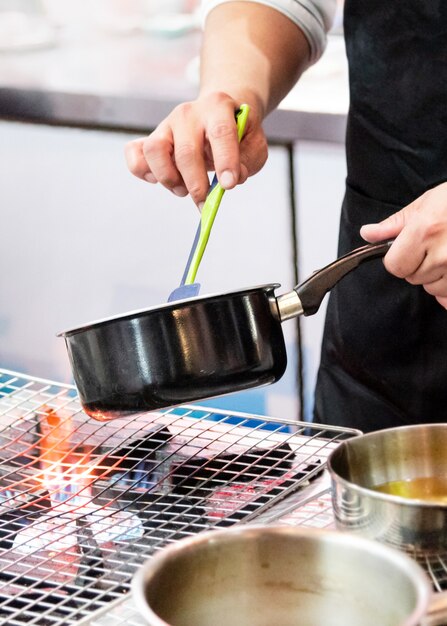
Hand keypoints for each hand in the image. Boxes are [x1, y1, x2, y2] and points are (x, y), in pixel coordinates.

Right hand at [124, 92, 267, 208]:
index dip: (225, 160)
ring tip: (182, 190)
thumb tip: (232, 178)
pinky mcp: (152, 138)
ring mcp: (166, 125)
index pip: (221, 133)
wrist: (220, 113)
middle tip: (205, 202)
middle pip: (186, 151)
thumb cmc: (238, 133)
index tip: (229, 185)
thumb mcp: (254, 144)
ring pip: (154, 150)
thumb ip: (248, 161)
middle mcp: (188, 113)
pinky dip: (141, 170)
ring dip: (168, 178)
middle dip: (196, 183)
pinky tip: (156, 180)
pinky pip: (134, 152)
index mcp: (218, 107)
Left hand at [360, 182, 446, 308]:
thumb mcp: (426, 204)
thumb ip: (395, 224)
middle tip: (437, 245)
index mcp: (425, 231)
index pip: (395, 266)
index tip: (409, 249)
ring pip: (434, 289)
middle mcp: (443, 253)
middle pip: (414, 278)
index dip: (398, 259)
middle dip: (420, 266)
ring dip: (438, 277)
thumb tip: (367, 233)